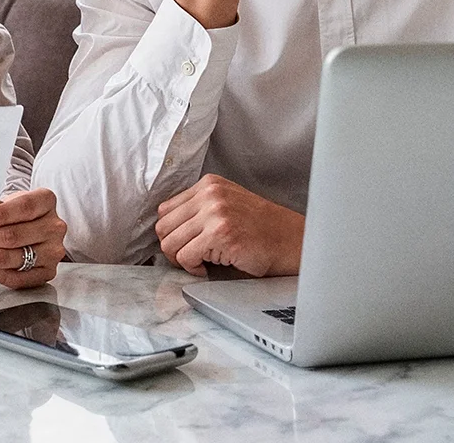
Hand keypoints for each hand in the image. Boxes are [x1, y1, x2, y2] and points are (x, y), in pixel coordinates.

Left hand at [0, 188, 66, 288]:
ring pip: (9, 258)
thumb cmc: (18, 213)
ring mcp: (52, 252)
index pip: (24, 207)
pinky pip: (13, 278)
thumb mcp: (5, 202)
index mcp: (46, 201)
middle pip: (12, 236)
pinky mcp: (46, 273)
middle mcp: (54, 227)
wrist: (34, 226)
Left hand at [155, 174, 303, 276]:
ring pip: (170, 243)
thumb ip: (199, 208)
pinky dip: (193, 268)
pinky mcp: (220, 234)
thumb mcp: (227, 203)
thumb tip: (167, 228)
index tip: (184, 244)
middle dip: (172, 248)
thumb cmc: (260, 229)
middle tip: (189, 257)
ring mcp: (215, 213)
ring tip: (200, 262)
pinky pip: (186, 257)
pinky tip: (208, 267)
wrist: (291, 241)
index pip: (165, 209)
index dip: (171, 232)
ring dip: (182, 259)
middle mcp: (210, 194)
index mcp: (209, 184)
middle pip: (163, 226)